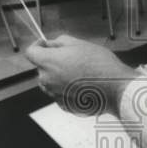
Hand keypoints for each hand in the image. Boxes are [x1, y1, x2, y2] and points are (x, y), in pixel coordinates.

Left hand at [25, 35, 139, 113]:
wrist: (116, 88)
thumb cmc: (100, 66)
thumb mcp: (80, 44)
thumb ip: (60, 42)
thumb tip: (51, 44)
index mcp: (48, 62)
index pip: (30, 53)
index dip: (38, 46)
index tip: (45, 44)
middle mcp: (47, 80)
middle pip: (41, 68)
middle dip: (52, 62)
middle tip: (71, 58)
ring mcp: (55, 95)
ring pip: (51, 82)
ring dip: (59, 76)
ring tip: (80, 72)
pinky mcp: (64, 106)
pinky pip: (60, 94)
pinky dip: (67, 89)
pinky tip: (83, 84)